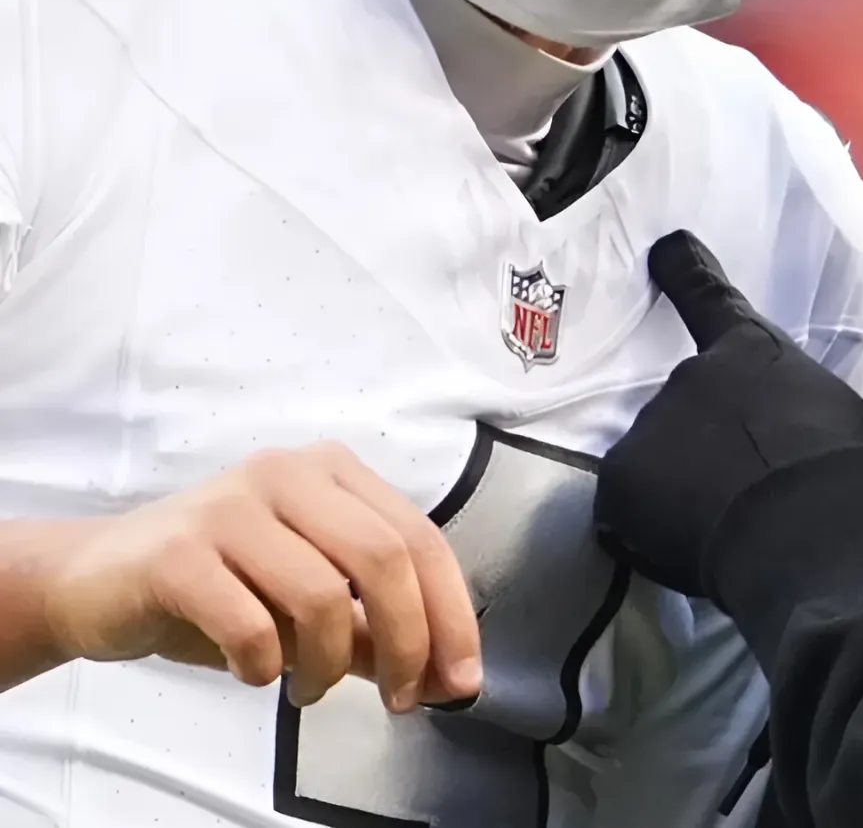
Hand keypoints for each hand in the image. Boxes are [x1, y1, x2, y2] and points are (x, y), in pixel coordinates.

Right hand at [42, 441, 481, 711]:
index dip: (450, 613)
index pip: (419, 537)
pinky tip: (257, 673)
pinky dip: (266, 665)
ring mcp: (232, 506)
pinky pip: (250, 623)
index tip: (460, 679)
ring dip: (328, 665)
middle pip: (384, 558)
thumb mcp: (303, 598)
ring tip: (308, 688)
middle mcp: (288, 472)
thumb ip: (371, 625)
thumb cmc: (214, 585)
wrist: (94, 580)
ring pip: (323, 594)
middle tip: (400, 699)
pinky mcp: (179, 552)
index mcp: (332, 471)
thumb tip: (442, 672)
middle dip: (407, 642)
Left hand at [595, 231, 862, 602]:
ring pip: (658, 452)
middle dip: (707, 432)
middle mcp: (690, 375)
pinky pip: (630, 502)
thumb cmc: (849, 467)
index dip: (683, 269)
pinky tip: (688, 542)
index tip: (665, 250)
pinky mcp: (621, 479)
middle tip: (743, 480)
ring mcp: (651, 424)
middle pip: (686, 399)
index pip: (707, 295)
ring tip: (722, 520)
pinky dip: (650, 519)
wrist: (808, 532)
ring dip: (680, 476)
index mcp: (749, 348)